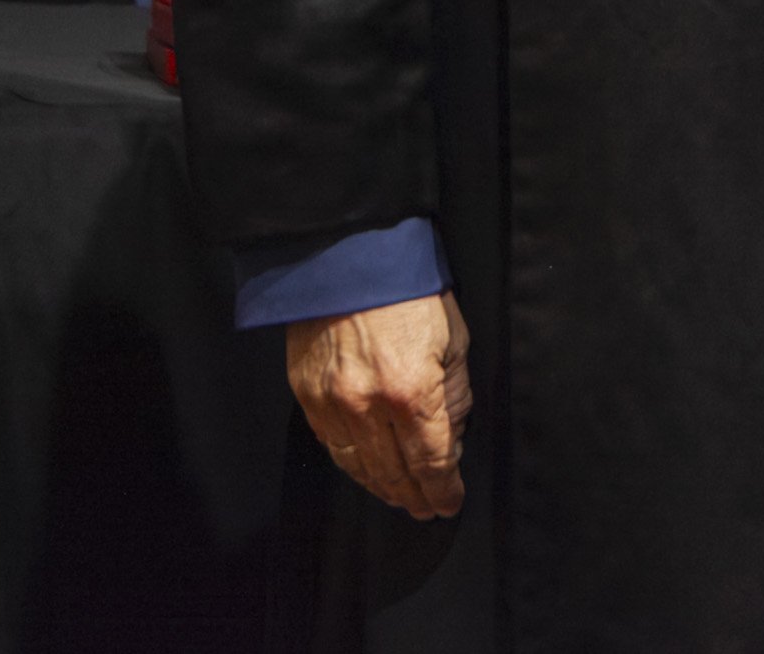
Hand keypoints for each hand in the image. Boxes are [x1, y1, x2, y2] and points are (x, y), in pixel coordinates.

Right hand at [289, 292, 471, 517]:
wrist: (349, 256)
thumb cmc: (407, 288)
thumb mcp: (454, 337)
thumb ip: (456, 393)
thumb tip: (452, 435)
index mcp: (412, 392)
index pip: (431, 461)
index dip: (443, 489)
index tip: (450, 501)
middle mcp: (368, 406)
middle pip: (394, 473)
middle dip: (414, 495)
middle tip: (426, 507)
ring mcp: (332, 403)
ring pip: (358, 467)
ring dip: (382, 487)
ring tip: (399, 496)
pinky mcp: (307, 395)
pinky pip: (331, 444)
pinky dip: (352, 464)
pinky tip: (366, 469)